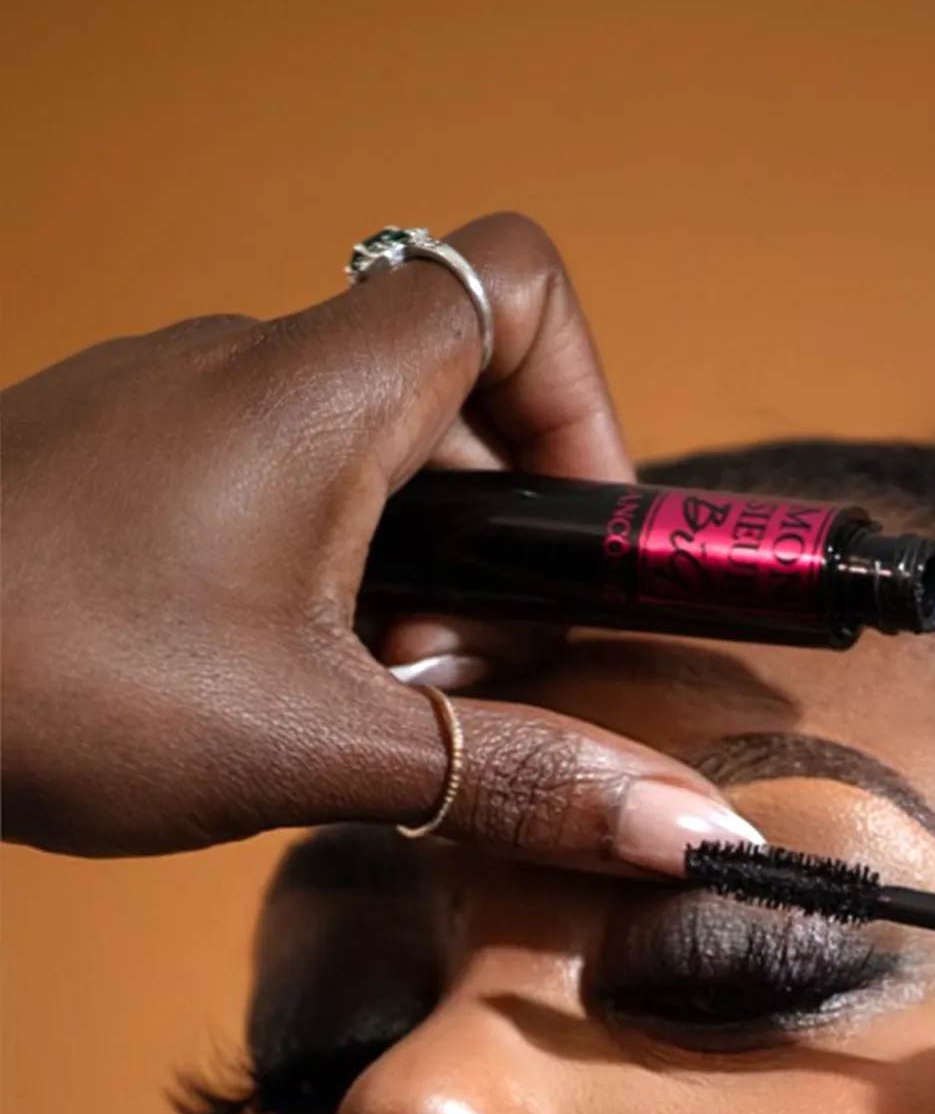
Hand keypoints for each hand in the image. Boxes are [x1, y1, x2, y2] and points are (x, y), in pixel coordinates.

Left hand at [0, 213, 754, 868]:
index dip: (584, 404)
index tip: (570, 543)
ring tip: (350, 698)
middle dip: (487, 545)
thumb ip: (519, 779)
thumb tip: (692, 829)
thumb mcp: (323, 749)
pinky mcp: (111, 463)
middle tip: (449, 675)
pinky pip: (257, 482)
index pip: (516, 284)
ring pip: (350, 450)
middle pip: (446, 393)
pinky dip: (304, 572)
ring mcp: (168, 405)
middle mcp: (246, 361)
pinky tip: (255, 686)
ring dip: (396, 572)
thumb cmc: (54, 678)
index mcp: (324, 389)